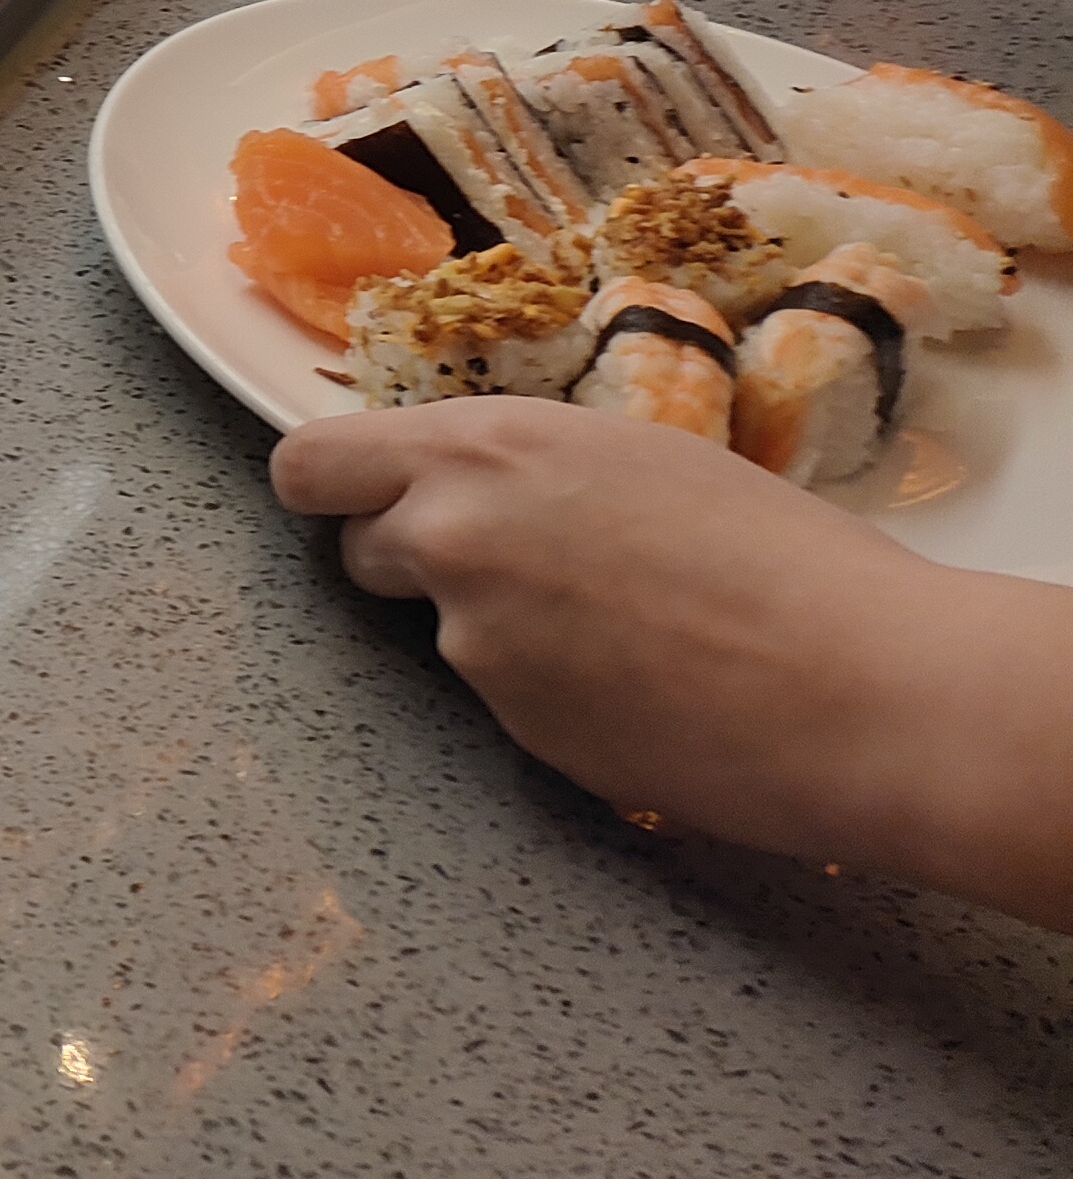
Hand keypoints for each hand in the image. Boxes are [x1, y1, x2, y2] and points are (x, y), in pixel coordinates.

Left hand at [275, 398, 1072, 927]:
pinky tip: (649, 694)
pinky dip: (559, 699)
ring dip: (504, 636)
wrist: (865, 685)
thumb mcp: (632, 457)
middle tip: (522, 575)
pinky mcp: (518, 730)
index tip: (359, 502)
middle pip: (360, 552)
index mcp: (482, 448)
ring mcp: (476, 644)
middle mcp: (453, 536)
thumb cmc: (782, 555)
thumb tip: (469, 485)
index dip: (333, 488)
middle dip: (415, 564)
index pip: (312, 464)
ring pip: (447, 635)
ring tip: (630, 637)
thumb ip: (522, 469)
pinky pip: (511, 703)